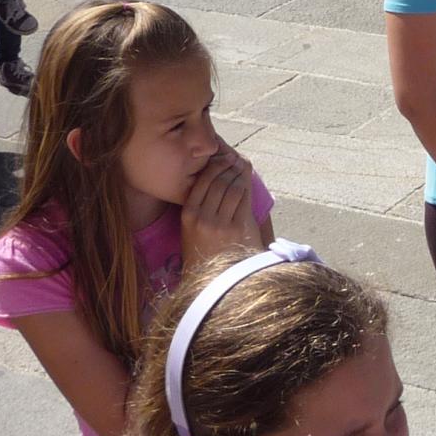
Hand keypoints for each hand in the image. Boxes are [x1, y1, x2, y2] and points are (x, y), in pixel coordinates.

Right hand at [181, 144, 260, 264]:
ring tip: (241, 168)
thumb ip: (201, 205)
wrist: (217, 278)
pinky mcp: (238, 228)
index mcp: (188, 215)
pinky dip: (247, 186)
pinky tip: (247, 182)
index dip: (215, 165)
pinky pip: (244, 198)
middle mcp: (202, 218)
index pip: (202, 181)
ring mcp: (220, 223)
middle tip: (235, 159)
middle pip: (218, 181)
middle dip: (229, 166)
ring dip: (239, 175)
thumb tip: (216, 174)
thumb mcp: (192, 228)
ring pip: (233, 187)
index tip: (224, 157)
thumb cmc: (205, 251)